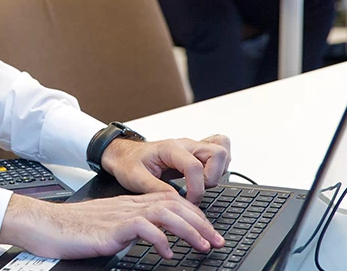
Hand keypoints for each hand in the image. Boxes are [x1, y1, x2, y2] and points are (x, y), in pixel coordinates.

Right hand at [0, 191, 224, 259]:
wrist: (42, 225)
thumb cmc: (69, 230)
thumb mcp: (106, 226)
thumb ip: (128, 229)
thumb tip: (151, 239)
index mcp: (127, 204)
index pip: (169, 200)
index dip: (193, 214)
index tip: (209, 231)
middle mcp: (127, 206)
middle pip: (173, 203)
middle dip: (200, 222)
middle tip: (217, 240)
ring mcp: (119, 216)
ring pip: (164, 212)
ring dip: (189, 229)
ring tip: (202, 246)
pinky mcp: (110, 228)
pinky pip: (143, 228)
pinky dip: (160, 239)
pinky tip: (167, 253)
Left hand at [101, 135, 231, 204]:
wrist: (123, 154)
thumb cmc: (128, 163)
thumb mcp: (135, 178)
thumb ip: (156, 188)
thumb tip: (176, 201)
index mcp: (170, 148)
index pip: (195, 166)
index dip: (196, 188)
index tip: (189, 201)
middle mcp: (185, 144)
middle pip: (218, 153)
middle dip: (213, 177)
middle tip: (198, 191)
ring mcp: (193, 147)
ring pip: (222, 150)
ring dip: (219, 171)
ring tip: (202, 184)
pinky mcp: (196, 153)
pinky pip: (219, 151)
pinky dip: (220, 165)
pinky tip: (206, 177)